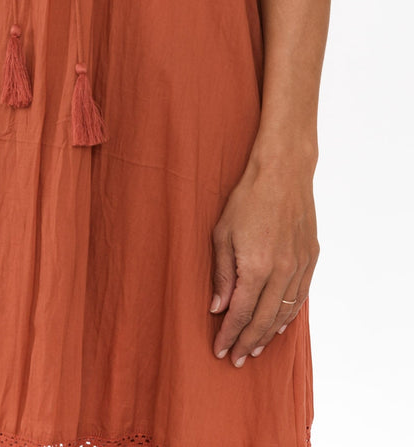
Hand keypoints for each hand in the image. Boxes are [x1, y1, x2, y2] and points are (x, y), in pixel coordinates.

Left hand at [209, 156, 318, 366]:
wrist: (282, 173)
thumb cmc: (247, 199)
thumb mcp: (222, 233)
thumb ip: (221, 273)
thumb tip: (218, 307)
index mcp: (256, 267)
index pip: (240, 313)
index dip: (229, 335)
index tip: (220, 350)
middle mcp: (281, 272)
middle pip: (263, 319)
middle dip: (247, 342)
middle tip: (236, 358)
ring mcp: (300, 266)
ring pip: (284, 312)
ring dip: (268, 333)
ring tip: (255, 348)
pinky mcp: (311, 258)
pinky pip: (301, 296)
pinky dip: (289, 314)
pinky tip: (279, 324)